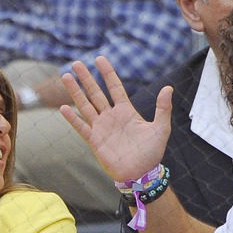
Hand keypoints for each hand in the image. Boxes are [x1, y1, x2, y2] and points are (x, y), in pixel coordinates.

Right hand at [59, 56, 172, 181]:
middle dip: (86, 78)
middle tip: (76, 63)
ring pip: (86, 105)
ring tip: (66, 77)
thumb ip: (163, 108)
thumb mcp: (161, 128)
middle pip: (96, 92)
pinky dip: (73, 118)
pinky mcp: (95, 141)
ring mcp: (101, 128)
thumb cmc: (151, 152)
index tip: (100, 59)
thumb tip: (168, 87)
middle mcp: (111, 116)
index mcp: (126, 111)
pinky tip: (64, 108)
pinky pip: (82, 127)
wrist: (142, 174)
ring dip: (75, 92)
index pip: (115, 87)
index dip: (108, 73)